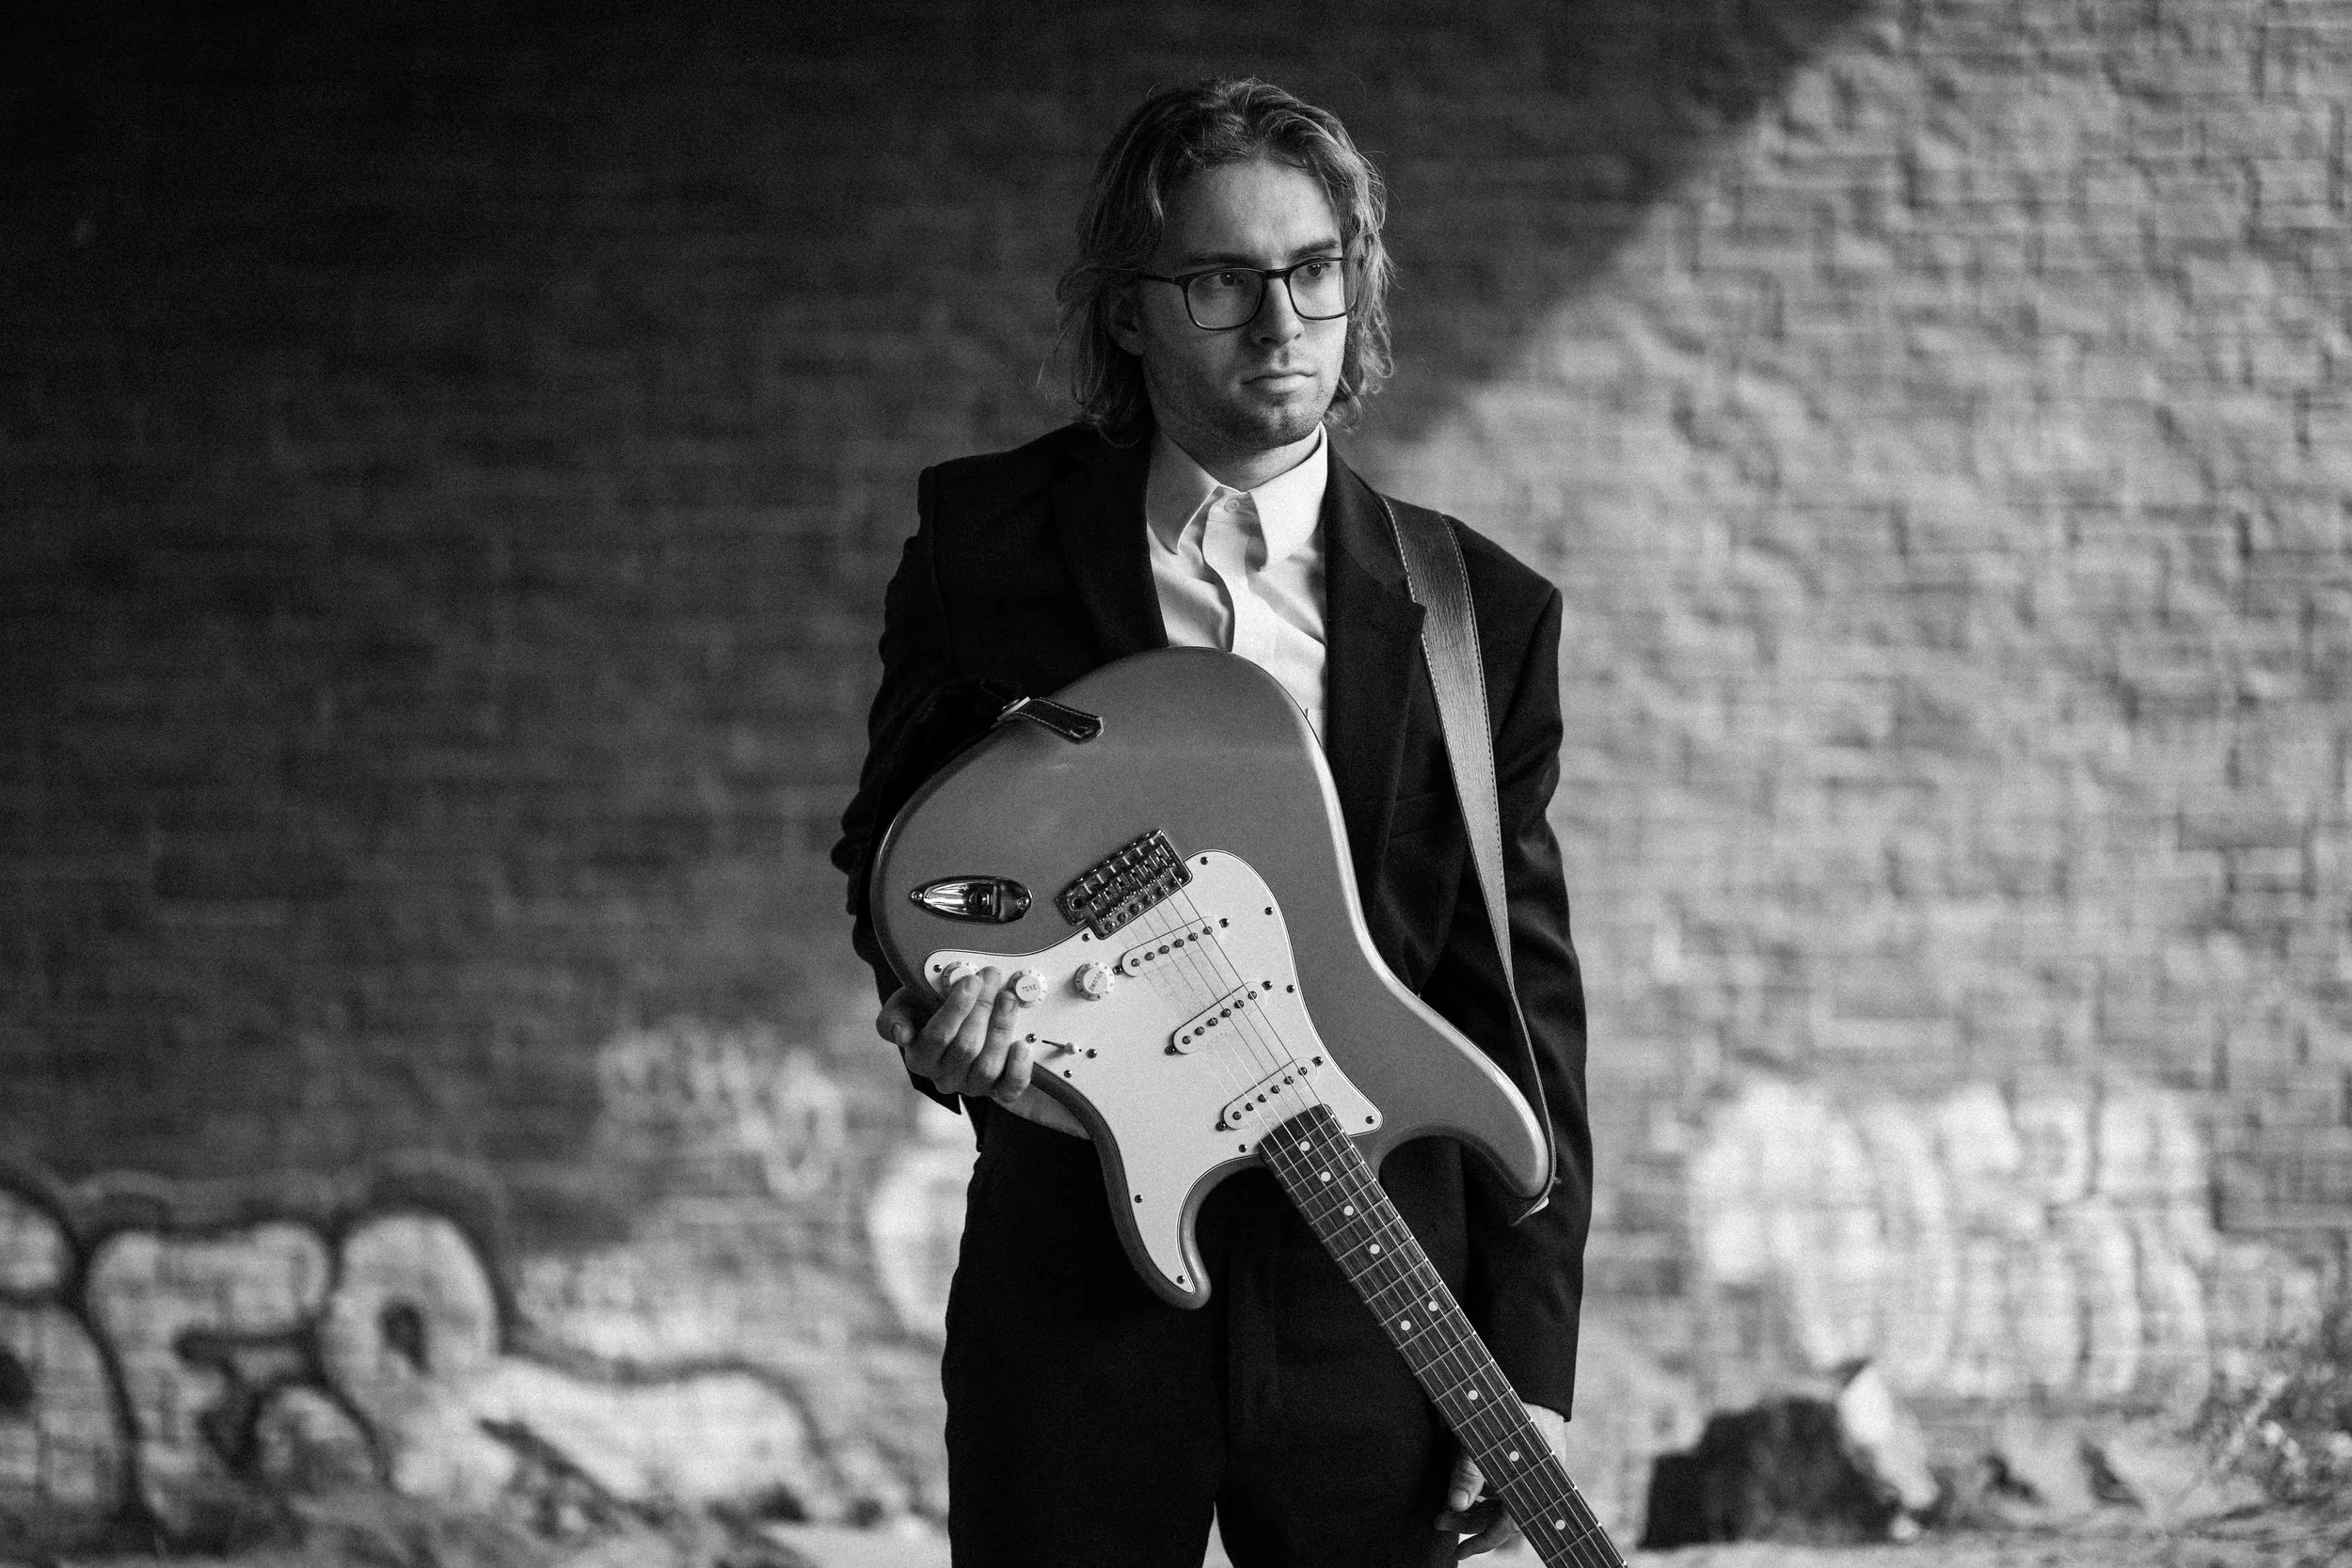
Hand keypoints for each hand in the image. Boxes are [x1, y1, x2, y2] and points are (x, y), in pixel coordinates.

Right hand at [876, 975, 1033, 1106]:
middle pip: (966, 1047)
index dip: (956, 1008)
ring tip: (1008, 999)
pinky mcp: (997, 1090)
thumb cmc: (928, 1008)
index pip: (937, 1037)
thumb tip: (900, 1033)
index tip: (971, 981)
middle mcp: (945, 1077)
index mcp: (920, 1058)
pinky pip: (1009, 1089)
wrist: (951, 1017)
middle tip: (992, 979)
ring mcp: (972, 1085)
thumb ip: (895, 1015)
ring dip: (1001, 1029)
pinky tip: (1022, 1045)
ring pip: (988, 1066)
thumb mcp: (905, 1004)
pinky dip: (1018, 1069)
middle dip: (982, 1008)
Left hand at [1438, 1403, 1567, 1558]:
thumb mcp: (1480, 1445)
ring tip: (1448, 1505)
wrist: (1532, 1383)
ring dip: (1475, 1506)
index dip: (1479, 1543)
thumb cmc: (1505, 1414)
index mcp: (1525, 1490)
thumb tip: (1456, 1505)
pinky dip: (1486, 1490)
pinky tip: (1469, 1485)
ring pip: (1500, 1501)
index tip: (1458, 1553)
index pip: (1502, 1529)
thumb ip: (1468, 1475)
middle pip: (1498, 1517)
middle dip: (1468, 1522)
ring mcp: (1531, 1474)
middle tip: (1439, 1520)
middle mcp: (1532, 1485)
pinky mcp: (1528, 1461)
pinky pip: (1506, 1485)